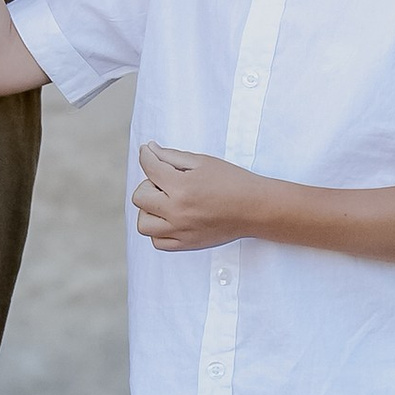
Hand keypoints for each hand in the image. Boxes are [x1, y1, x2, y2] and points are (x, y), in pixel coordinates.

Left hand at [132, 144, 264, 251]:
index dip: (146, 155)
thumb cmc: (232, 182)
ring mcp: (180, 230)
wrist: (254, 208)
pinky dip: (158, 230)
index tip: (148, 152)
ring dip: (149, 210)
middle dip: (149, 184)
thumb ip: (172, 156)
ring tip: (165, 202)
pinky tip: (170, 219)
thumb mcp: (203, 162)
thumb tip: (149, 150)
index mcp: (182, 186)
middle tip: (166, 181)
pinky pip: (157, 241)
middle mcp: (177, 211)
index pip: (149, 167)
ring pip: (143, 223)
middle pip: (140, 196)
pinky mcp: (186, 244)